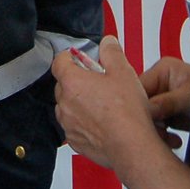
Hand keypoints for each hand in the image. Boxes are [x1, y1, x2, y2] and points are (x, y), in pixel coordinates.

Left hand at [51, 35, 158, 170]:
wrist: (131, 146)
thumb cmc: (127, 111)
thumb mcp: (123, 72)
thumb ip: (112, 52)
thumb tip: (107, 42)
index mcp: (72, 82)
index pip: (58, 62)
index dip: (69, 57)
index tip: (80, 58)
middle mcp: (65, 103)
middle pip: (63, 84)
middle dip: (77, 80)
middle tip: (98, 81)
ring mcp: (68, 124)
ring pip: (67, 106)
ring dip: (79, 102)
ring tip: (102, 104)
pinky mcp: (75, 141)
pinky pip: (74, 126)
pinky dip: (83, 122)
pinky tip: (102, 122)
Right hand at [140, 56, 189, 147]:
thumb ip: (166, 102)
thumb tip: (144, 110)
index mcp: (163, 69)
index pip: (138, 86)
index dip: (137, 105)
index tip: (143, 122)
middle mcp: (161, 82)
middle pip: (141, 103)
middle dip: (149, 120)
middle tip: (160, 133)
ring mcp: (164, 98)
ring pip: (148, 116)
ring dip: (157, 130)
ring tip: (170, 139)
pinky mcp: (169, 113)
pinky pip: (158, 125)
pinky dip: (164, 135)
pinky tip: (174, 141)